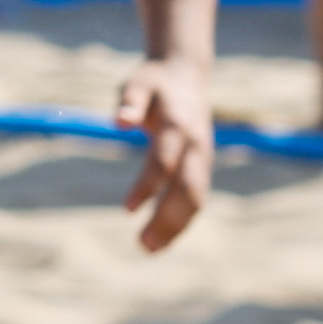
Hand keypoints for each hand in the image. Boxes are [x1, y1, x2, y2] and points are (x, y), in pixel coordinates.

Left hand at [110, 58, 214, 253]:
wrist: (186, 74)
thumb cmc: (154, 82)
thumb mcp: (138, 84)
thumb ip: (129, 102)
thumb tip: (119, 122)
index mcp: (177, 126)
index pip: (163, 163)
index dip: (146, 187)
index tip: (127, 209)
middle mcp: (195, 145)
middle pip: (187, 189)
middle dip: (168, 218)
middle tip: (143, 245)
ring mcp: (202, 157)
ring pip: (196, 198)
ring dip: (176, 227)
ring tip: (149, 249)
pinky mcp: (202, 165)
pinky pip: (196, 197)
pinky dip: (182, 220)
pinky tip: (161, 240)